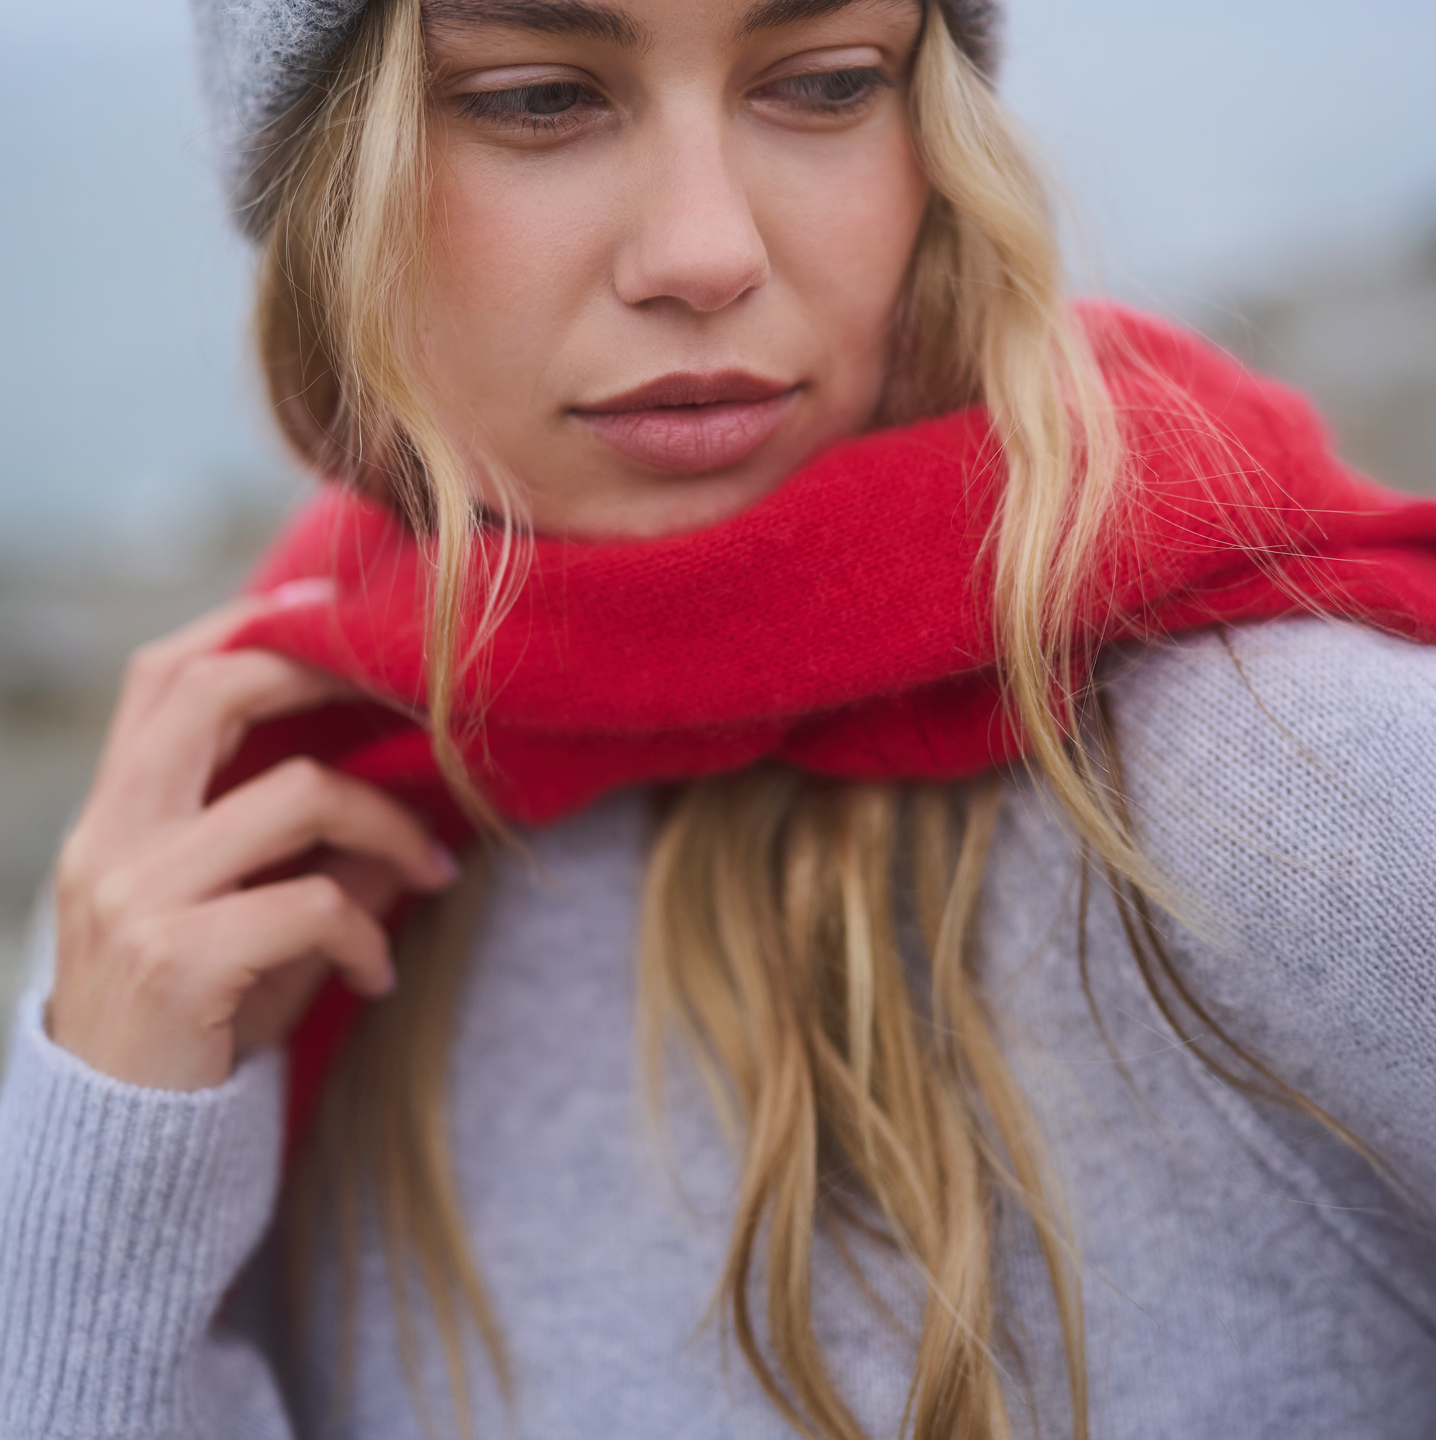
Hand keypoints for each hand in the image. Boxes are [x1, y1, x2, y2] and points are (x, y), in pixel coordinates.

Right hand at [48, 594, 457, 1089]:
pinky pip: (315, 905)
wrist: (122, 1159)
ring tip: (436, 873)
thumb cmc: (191, 1027)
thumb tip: (410, 817)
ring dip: (392, 828)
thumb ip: (310, 862)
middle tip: (412, 704)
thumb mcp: (244, 927)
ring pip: (299, 795)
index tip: (330, 613)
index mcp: (115, 815)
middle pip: (212, 693)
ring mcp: (135, 898)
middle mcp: (111, 841)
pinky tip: (379, 975)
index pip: (164, 677)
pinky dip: (369, 931)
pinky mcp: (176, 963)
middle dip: (322, 674)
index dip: (247, 626)